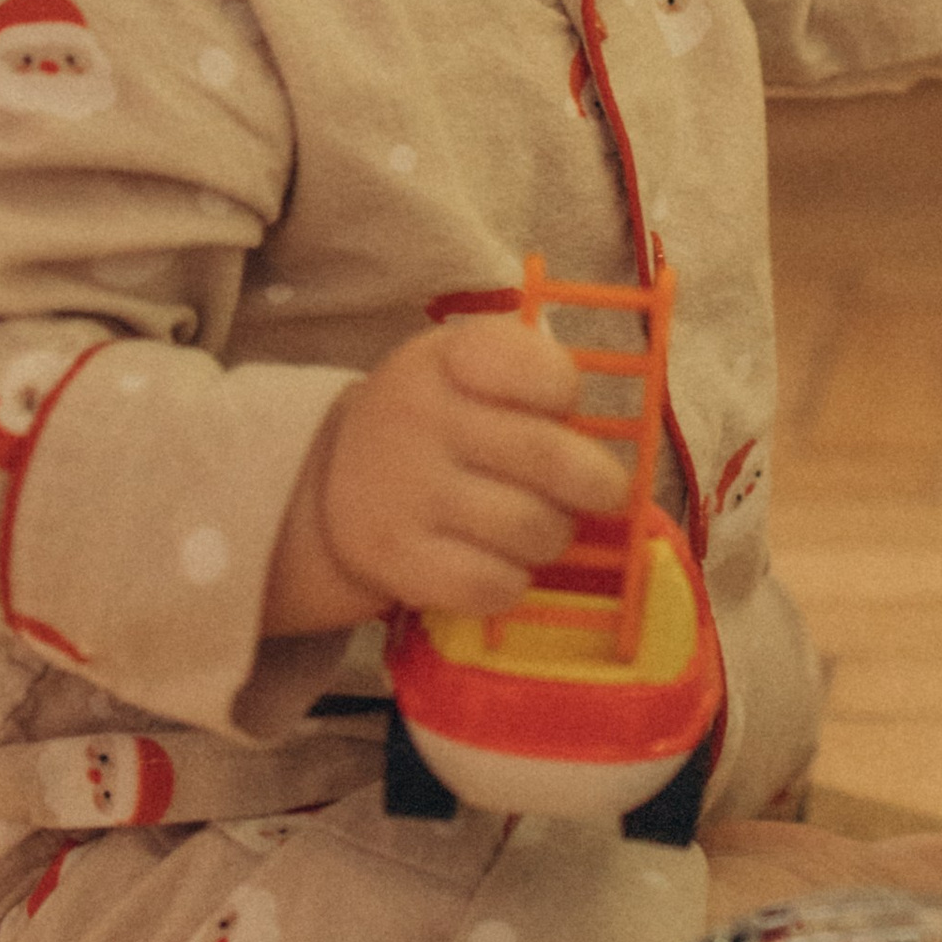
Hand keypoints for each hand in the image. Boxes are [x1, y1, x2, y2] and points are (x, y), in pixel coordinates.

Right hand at [263, 314, 620, 638]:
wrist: (330, 475)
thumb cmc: (437, 419)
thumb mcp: (471, 368)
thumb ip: (538, 381)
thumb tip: (612, 451)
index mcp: (451, 356)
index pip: (549, 373)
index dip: (567, 396)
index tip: (556, 408)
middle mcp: (421, 415)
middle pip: (555, 460)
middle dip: (596, 485)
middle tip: (596, 491)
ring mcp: (405, 489)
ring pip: (533, 530)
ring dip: (552, 536)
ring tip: (533, 526)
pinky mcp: (396, 557)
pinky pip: (494, 585)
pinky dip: (512, 583)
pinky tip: (497, 564)